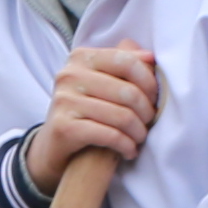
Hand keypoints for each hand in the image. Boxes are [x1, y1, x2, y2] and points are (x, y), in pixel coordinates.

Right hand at [30, 42, 160, 189]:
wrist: (53, 145)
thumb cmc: (85, 111)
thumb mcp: (101, 82)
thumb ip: (123, 66)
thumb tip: (150, 57)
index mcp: (81, 58)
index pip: (126, 61)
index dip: (148, 81)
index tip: (154, 98)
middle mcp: (69, 75)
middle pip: (127, 91)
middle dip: (146, 111)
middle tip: (149, 123)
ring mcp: (64, 101)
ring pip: (122, 116)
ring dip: (139, 132)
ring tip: (140, 138)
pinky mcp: (64, 127)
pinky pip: (110, 135)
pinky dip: (126, 146)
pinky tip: (129, 150)